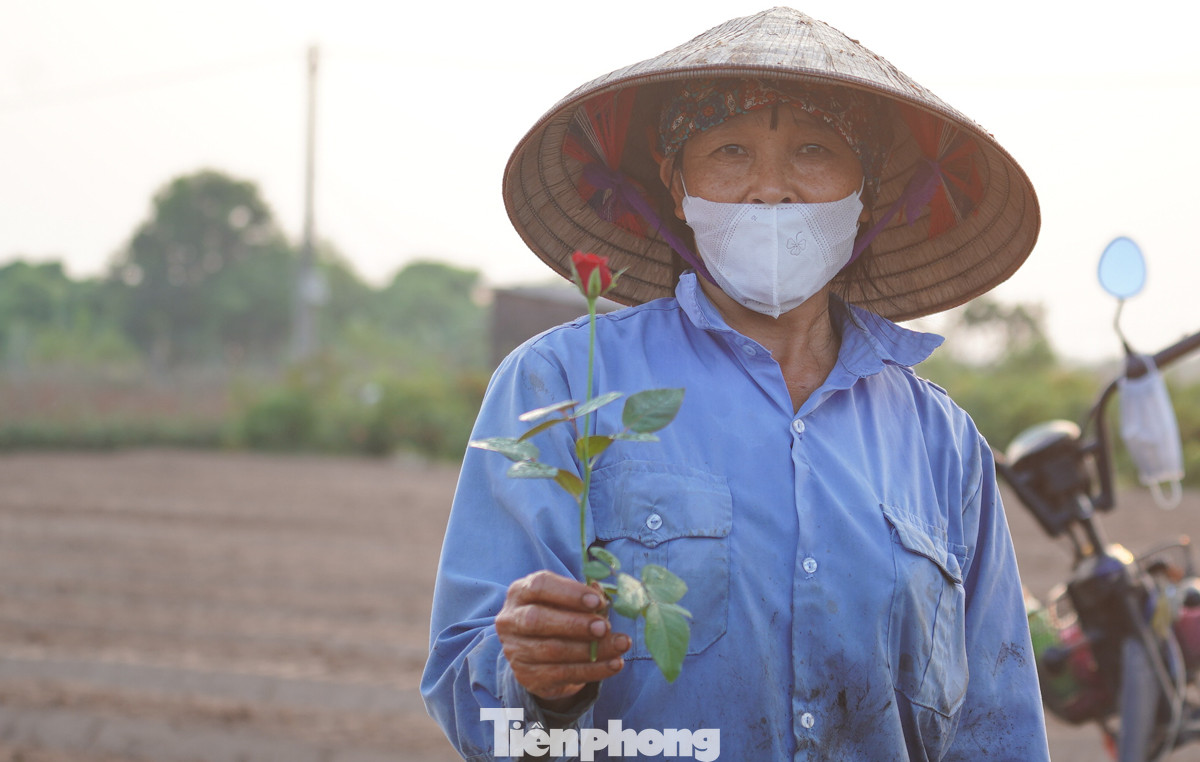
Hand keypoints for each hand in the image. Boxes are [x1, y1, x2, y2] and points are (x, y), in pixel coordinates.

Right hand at [496, 570, 630, 703]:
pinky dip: (593, 670)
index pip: (539, 586)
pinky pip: (562, 674)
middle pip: (537, 620)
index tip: (597, 602)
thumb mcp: (568, 601)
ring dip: (591, 650)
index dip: (569, 593)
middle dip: (575, 624)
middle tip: (605, 627)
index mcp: (520, 592)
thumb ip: (585, 597)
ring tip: (620, 645)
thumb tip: (603, 595)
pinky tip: (614, 664)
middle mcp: (510, 620)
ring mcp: (515, 650)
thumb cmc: (558, 616)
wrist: (541, 655)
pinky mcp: (527, 676)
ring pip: (552, 650)